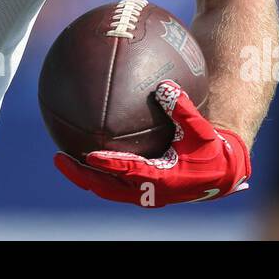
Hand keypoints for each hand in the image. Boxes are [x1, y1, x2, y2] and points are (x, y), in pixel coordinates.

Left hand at [53, 80, 250, 206]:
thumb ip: (182, 109)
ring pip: (106, 189)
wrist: (220, 174)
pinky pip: (113, 182)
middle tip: (59, 158)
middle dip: (81, 175)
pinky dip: (97, 170)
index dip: (110, 165)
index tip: (90, 155)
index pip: (130, 172)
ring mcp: (142, 194)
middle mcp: (148, 191)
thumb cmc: (209, 150)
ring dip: (83, 176)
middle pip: (106, 188)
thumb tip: (165, 85)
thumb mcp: (200, 129)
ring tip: (61, 157)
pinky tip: (83, 151)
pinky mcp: (140, 190)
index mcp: (163, 179)